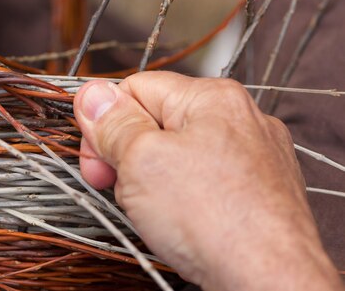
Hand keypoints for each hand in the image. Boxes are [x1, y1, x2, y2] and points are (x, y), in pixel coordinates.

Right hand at [74, 71, 341, 290]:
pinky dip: (184, 199)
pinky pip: (203, 182)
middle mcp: (239, 118)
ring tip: (159, 213)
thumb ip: (112, 122)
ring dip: (154, 182)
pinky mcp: (259, 190)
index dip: (107, 124)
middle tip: (122, 189)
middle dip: (130, 156)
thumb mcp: (141, 161)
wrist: (269, 279)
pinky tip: (184, 222)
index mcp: (211, 97)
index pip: (136, 88)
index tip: (97, 161)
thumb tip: (91, 93)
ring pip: (177, 156)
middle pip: (156, 123)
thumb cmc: (214, 219)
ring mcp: (254, 155)